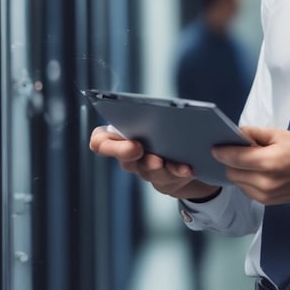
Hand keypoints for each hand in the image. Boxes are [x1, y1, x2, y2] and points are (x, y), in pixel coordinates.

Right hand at [89, 125, 219, 200]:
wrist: (190, 153)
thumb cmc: (168, 127)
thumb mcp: (161, 115)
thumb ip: (159, 112)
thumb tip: (171, 109)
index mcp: (122, 135)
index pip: (100, 141)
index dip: (102, 142)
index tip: (118, 134)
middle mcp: (130, 155)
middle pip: (120, 156)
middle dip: (125, 151)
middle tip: (136, 147)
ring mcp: (146, 170)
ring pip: (145, 169)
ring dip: (153, 164)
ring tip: (161, 160)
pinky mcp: (164, 180)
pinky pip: (169, 178)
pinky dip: (178, 171)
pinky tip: (188, 167)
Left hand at [212, 126, 289, 204]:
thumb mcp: (279, 135)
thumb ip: (254, 133)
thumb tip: (235, 133)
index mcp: (270, 162)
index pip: (235, 158)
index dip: (221, 152)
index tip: (214, 147)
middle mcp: (265, 182)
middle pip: (231, 171)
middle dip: (230, 161)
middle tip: (236, 151)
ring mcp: (265, 195)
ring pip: (236, 182)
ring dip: (237, 171)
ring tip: (249, 161)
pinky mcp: (265, 202)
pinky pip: (245, 189)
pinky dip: (245, 179)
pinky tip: (256, 171)